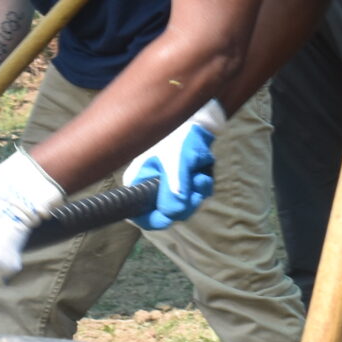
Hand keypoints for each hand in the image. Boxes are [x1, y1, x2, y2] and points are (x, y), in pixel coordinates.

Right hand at [125, 99, 223, 228]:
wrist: (197, 121)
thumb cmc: (179, 137)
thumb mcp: (176, 162)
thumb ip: (175, 189)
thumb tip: (174, 214)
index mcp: (139, 182)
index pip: (140, 215)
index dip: (156, 220)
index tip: (171, 218)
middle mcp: (151, 187)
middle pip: (168, 213)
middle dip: (186, 202)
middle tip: (195, 187)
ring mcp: (168, 186)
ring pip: (185, 205)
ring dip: (197, 192)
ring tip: (199, 174)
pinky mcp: (184, 184)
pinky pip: (196, 196)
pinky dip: (202, 186)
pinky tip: (203, 172)